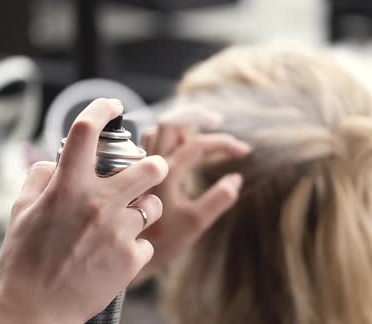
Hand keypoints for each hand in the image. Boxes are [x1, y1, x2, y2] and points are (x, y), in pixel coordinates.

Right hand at [0, 99, 167, 323]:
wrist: (35, 309)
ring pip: (155, 204)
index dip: (102, 108)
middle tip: (151, 170)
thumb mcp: (21, 212)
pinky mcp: (132, 257)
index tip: (113, 105)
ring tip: (129, 220)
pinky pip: (146, 241)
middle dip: (155, 164)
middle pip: (150, 166)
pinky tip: (116, 255)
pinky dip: (134, 245)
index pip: (86, 132)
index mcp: (68, 187)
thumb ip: (39, 179)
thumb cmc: (25, 260)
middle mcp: (99, 204)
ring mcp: (119, 231)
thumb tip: (55, 162)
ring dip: (146, 208)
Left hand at [132, 110, 250, 284]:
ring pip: (158, 130)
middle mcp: (150, 163)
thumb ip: (219, 199)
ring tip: (199, 133)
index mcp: (168, 173)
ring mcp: (140, 165)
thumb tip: (236, 178)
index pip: (199, 144)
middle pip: (172, 122)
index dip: (225, 143)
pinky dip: (167, 137)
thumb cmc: (162, 241)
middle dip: (197, 116)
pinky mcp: (134, 171)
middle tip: (217, 121)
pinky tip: (177, 147)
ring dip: (181, 125)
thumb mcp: (196, 223)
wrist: (127, 254)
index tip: (245, 151)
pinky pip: (149, 142)